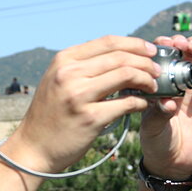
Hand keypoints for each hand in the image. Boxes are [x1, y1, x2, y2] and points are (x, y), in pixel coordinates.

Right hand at [3, 35, 162, 173]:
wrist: (33, 148)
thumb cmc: (49, 115)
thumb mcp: (57, 81)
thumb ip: (82, 67)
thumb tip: (120, 56)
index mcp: (63, 60)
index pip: (108, 42)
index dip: (135, 44)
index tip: (151, 51)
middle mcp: (69, 74)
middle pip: (120, 57)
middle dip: (146, 62)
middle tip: (158, 71)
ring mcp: (78, 96)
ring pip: (126, 75)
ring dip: (147, 80)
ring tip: (153, 87)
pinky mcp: (90, 119)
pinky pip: (126, 104)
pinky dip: (140, 102)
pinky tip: (143, 105)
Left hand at [139, 35, 191, 179]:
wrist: (174, 160)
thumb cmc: (156, 141)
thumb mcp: (152, 127)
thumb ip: (159, 114)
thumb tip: (169, 102)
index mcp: (152, 82)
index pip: (154, 56)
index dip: (158, 46)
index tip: (160, 46)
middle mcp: (171, 79)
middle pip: (176, 50)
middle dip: (178, 40)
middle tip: (179, 43)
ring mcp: (191, 84)